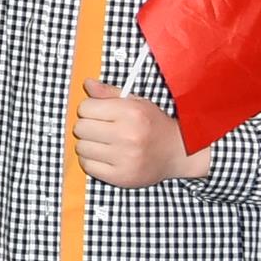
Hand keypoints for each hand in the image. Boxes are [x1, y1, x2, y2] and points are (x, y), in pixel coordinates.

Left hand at [73, 76, 202, 188]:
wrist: (180, 152)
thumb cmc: (154, 125)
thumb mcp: (136, 103)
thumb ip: (109, 93)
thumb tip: (87, 83)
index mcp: (131, 113)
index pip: (85, 108)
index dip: (90, 109)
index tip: (98, 113)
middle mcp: (128, 135)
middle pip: (80, 128)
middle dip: (87, 126)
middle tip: (101, 129)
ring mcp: (124, 158)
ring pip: (81, 148)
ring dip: (88, 144)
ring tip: (104, 143)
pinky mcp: (121, 177)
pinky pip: (87, 166)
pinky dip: (91, 161)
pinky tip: (105, 156)